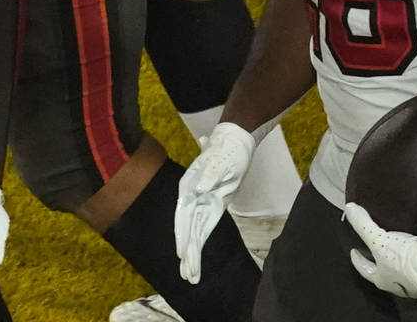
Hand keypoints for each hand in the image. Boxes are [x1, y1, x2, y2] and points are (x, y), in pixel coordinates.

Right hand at [174, 122, 256, 283]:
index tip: (182, 256)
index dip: (183, 237)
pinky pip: (204, 228)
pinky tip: (196, 257)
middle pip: (187, 230)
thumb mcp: (220, 161)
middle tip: (188, 276)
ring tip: (191, 276)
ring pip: (194, 232)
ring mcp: (201, 202)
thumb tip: (198, 190)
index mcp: (189, 187)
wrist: (233, 141)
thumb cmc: (226, 151)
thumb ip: (209, 175)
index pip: (184, 217)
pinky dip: (200, 243)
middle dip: (187, 254)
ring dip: (192, 254)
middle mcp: (191, 197)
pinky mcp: (212, 205)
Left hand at [344, 203, 416, 298]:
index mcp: (383, 280)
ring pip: (404, 275)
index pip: (366, 271)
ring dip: (399, 265)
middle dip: (379, 265)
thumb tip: (349, 209)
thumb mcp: (380, 239)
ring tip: (397, 251)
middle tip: (375, 252)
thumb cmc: (404, 257)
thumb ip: (363, 225)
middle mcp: (399, 287)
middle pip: (385, 275)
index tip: (354, 251)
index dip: (358, 261)